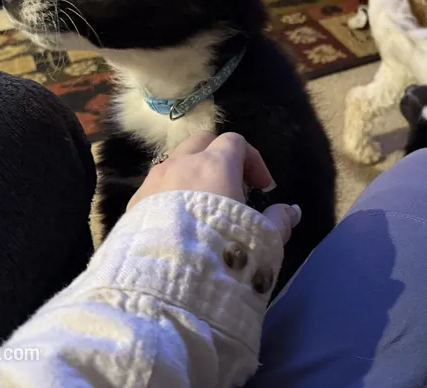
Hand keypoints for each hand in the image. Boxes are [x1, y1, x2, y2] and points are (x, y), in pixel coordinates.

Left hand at [128, 132, 300, 243]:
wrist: (165, 285)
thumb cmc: (222, 254)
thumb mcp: (263, 240)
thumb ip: (279, 220)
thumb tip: (292, 211)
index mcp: (215, 165)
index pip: (235, 142)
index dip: (253, 160)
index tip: (263, 188)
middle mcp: (181, 164)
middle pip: (202, 142)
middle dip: (219, 157)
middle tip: (233, 188)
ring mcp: (153, 182)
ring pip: (175, 163)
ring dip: (192, 176)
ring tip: (203, 208)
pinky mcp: (134, 204)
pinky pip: (155, 187)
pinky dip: (170, 195)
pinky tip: (178, 225)